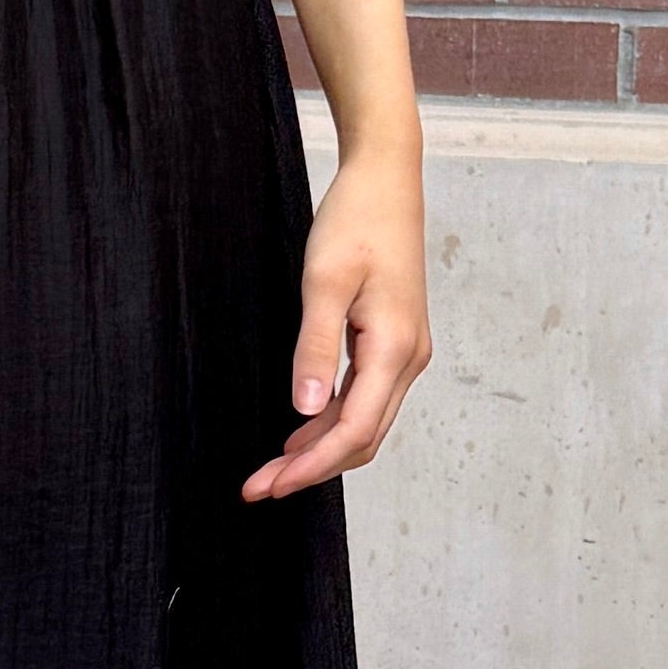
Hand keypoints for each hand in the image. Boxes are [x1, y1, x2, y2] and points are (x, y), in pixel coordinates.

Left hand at [241, 137, 428, 500]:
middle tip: (258, 488)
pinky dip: (332, 423)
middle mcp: (409, 359)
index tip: (268, 485)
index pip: (353, 432)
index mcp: (395, 349)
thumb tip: (306, 411)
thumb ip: (315, 348)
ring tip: (271, 468)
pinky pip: (365, 399)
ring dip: (320, 450)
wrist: (386, 180)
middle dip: (311, 469)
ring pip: (364, 423)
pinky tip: (300, 431)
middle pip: (362, 439)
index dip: (311, 467)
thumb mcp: (324, 282)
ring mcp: (404, 353)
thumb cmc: (356, 221)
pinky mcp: (393, 343)